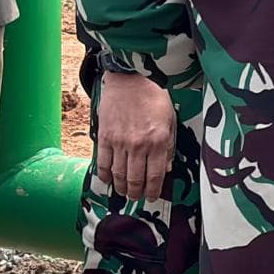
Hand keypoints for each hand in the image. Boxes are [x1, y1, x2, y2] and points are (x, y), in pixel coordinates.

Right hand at [95, 70, 177, 201]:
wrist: (131, 77)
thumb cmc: (153, 96)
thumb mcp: (170, 119)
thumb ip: (169, 146)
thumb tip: (166, 169)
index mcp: (159, 141)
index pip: (155, 176)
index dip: (152, 191)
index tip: (151, 196)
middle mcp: (139, 144)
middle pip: (135, 180)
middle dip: (136, 193)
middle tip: (136, 196)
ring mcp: (120, 141)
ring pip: (119, 175)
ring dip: (121, 187)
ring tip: (123, 191)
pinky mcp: (105, 136)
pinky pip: (103, 163)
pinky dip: (104, 175)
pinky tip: (107, 180)